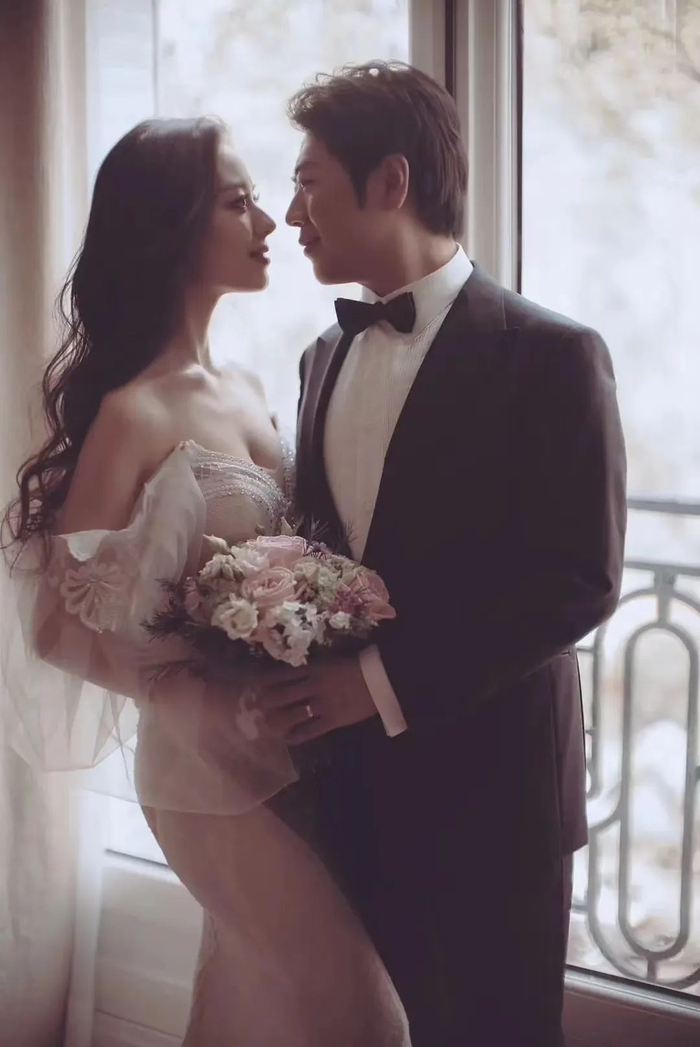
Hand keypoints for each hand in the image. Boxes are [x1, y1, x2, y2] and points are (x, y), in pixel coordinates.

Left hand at [254, 655, 378, 744]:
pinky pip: (309, 731)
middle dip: (264, 702)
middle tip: (254, 707)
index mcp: (314, 668)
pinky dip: (296, 736)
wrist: (382, 679)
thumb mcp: (333, 662)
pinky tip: (287, 739)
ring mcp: (321, 705)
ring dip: (275, 721)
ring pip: (291, 715)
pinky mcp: (332, 720)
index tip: (253, 685)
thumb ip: (315, 668)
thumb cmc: (359, 666)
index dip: (265, 681)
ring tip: (265, 725)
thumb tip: (296, 674)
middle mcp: (313, 686)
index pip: (282, 674)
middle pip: (281, 695)